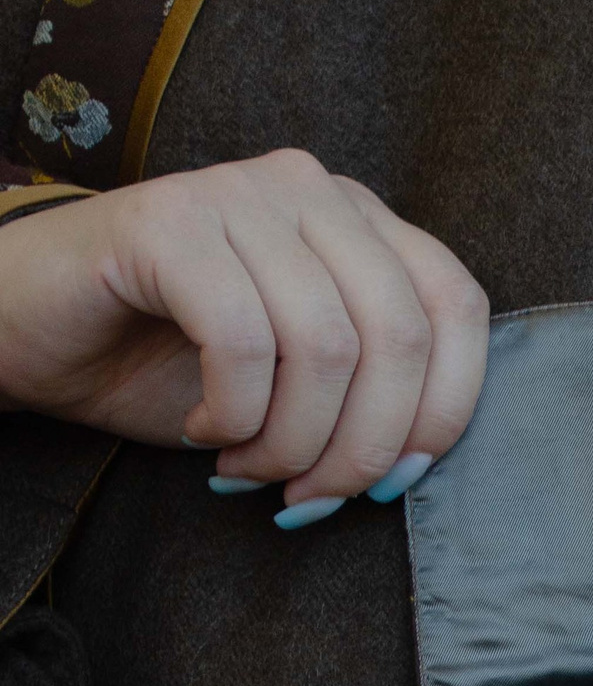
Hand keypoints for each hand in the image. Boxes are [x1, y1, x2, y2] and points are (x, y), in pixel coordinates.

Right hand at [0, 149, 488, 517]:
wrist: (36, 328)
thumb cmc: (171, 361)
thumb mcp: (297, 384)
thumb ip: (369, 397)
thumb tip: (413, 465)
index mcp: (361, 221)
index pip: (457, 307)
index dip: (443, 409)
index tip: (396, 482)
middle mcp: (311, 190)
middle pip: (400, 334)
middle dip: (365, 446)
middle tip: (312, 495)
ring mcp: (240, 193)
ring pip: (326, 346)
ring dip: (292, 442)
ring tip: (248, 466)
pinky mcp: (169, 221)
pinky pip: (243, 342)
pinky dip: (233, 414)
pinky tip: (204, 430)